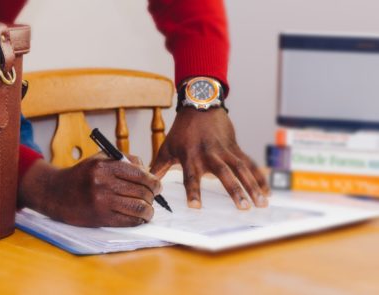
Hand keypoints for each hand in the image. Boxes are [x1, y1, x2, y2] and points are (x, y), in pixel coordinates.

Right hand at [18, 154, 160, 226]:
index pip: (139, 174)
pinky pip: (128, 221)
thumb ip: (124, 160)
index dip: (153, 181)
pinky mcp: (100, 218)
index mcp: (104, 166)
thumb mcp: (100, 159)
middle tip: (153, 197)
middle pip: (141, 191)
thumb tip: (148, 172)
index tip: (157, 185)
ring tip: (148, 209)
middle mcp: (103, 183)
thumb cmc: (81, 175)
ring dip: (148, 210)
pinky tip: (139, 217)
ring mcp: (102, 202)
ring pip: (138, 208)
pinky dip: (138, 220)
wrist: (56, 193)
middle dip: (152, 196)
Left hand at [151, 107, 269, 209]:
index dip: (193, 191)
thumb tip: (147, 182)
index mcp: (191, 156)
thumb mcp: (167, 147)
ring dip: (253, 186)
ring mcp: (225, 150)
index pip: (191, 177)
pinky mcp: (236, 148)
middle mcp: (210, 154)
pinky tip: (267, 192)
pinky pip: (250, 163)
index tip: (195, 207)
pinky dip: (260, 177)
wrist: (200, 105)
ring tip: (261, 203)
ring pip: (242, 169)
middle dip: (234, 190)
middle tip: (243, 207)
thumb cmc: (182, 130)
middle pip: (223, 174)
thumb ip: (158, 167)